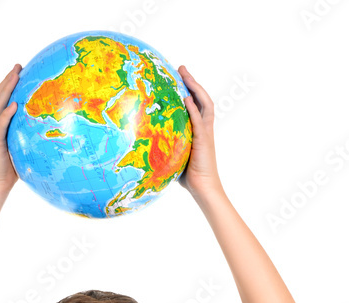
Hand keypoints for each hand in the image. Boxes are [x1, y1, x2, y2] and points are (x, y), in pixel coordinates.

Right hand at [0, 64, 21, 195]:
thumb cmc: (11, 170)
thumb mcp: (22, 149)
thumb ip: (29, 136)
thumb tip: (51, 132)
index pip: (2, 100)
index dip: (9, 84)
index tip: (20, 71)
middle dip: (8, 80)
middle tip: (18, 66)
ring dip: (6, 89)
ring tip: (15, 76)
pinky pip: (0, 124)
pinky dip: (6, 114)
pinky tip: (14, 105)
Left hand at [177, 67, 223, 198]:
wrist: (202, 188)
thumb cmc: (187, 177)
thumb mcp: (173, 156)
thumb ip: (165, 145)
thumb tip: (143, 143)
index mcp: (198, 130)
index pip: (195, 104)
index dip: (188, 90)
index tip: (177, 78)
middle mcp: (204, 127)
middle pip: (202, 98)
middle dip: (192, 82)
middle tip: (181, 67)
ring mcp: (205, 132)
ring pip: (205, 104)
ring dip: (195, 88)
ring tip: (185, 75)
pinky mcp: (204, 140)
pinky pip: (199, 121)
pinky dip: (194, 109)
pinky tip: (186, 99)